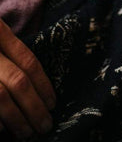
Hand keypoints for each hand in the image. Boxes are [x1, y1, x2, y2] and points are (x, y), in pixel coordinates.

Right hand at [0, 19, 55, 139]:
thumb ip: (8, 52)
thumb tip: (36, 86)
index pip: (27, 61)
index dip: (43, 84)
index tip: (53, 103)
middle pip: (17, 81)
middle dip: (34, 106)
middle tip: (45, 125)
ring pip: (0, 96)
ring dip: (16, 119)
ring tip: (26, 133)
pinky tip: (1, 131)